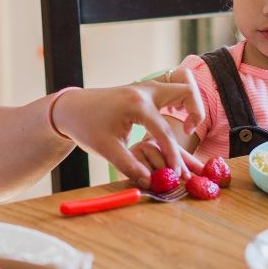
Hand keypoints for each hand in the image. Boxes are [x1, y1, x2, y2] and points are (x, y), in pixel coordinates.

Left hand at [52, 67, 204, 187]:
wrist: (70, 108)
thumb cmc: (85, 127)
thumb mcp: (106, 149)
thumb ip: (130, 166)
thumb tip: (150, 183)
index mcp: (137, 105)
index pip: (165, 132)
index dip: (173, 156)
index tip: (177, 174)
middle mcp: (145, 91)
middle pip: (187, 92)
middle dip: (197, 112)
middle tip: (190, 133)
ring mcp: (145, 87)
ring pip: (181, 85)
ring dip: (190, 103)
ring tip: (187, 125)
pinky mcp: (143, 89)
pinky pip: (171, 89)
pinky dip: (180, 100)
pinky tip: (175, 117)